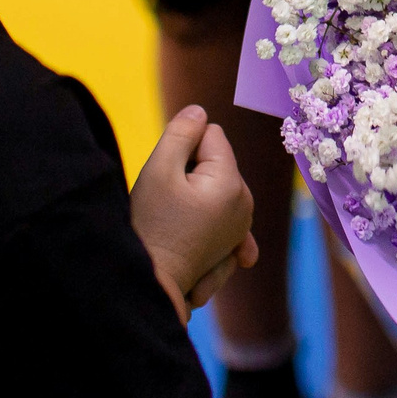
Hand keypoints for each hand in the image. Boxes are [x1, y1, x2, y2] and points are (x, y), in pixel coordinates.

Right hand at [130, 104, 259, 322]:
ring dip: (194, 194)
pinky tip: (194, 234)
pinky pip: (220, 210)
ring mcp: (242, 226)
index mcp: (232, 182)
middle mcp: (245, 203)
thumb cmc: (151, 227)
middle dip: (190, 171)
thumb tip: (199, 111)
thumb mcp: (158, 170)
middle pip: (215, 160)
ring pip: (214, 184)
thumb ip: (181, 133)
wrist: (152, 287)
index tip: (169, 176)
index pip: (211, 133)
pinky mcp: (233, 244)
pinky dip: (206, 216)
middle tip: (169, 201)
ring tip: (175, 219)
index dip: (182, 148)